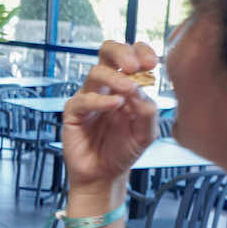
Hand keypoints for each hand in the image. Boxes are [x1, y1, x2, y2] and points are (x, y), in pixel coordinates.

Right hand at [61, 41, 160, 193]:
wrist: (104, 176)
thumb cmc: (123, 151)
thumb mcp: (146, 133)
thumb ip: (148, 111)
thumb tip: (142, 90)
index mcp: (125, 85)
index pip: (130, 56)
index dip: (140, 52)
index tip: (152, 62)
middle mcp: (106, 87)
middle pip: (107, 51)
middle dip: (122, 52)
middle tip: (135, 66)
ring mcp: (88, 97)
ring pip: (96, 72)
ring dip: (115, 78)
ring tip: (128, 90)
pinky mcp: (73, 113)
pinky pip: (83, 99)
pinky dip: (100, 100)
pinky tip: (114, 105)